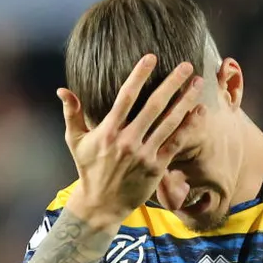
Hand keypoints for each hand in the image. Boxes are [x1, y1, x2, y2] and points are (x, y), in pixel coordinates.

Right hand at [58, 54, 203, 226]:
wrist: (102, 204)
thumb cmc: (88, 169)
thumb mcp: (75, 142)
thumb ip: (72, 114)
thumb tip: (62, 90)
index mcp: (108, 131)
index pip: (125, 97)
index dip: (139, 76)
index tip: (151, 58)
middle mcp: (127, 141)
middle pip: (153, 106)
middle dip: (171, 84)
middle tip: (186, 65)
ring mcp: (144, 154)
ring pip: (169, 123)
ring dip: (185, 101)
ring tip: (197, 83)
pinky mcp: (156, 167)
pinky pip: (176, 143)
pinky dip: (189, 127)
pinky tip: (199, 111)